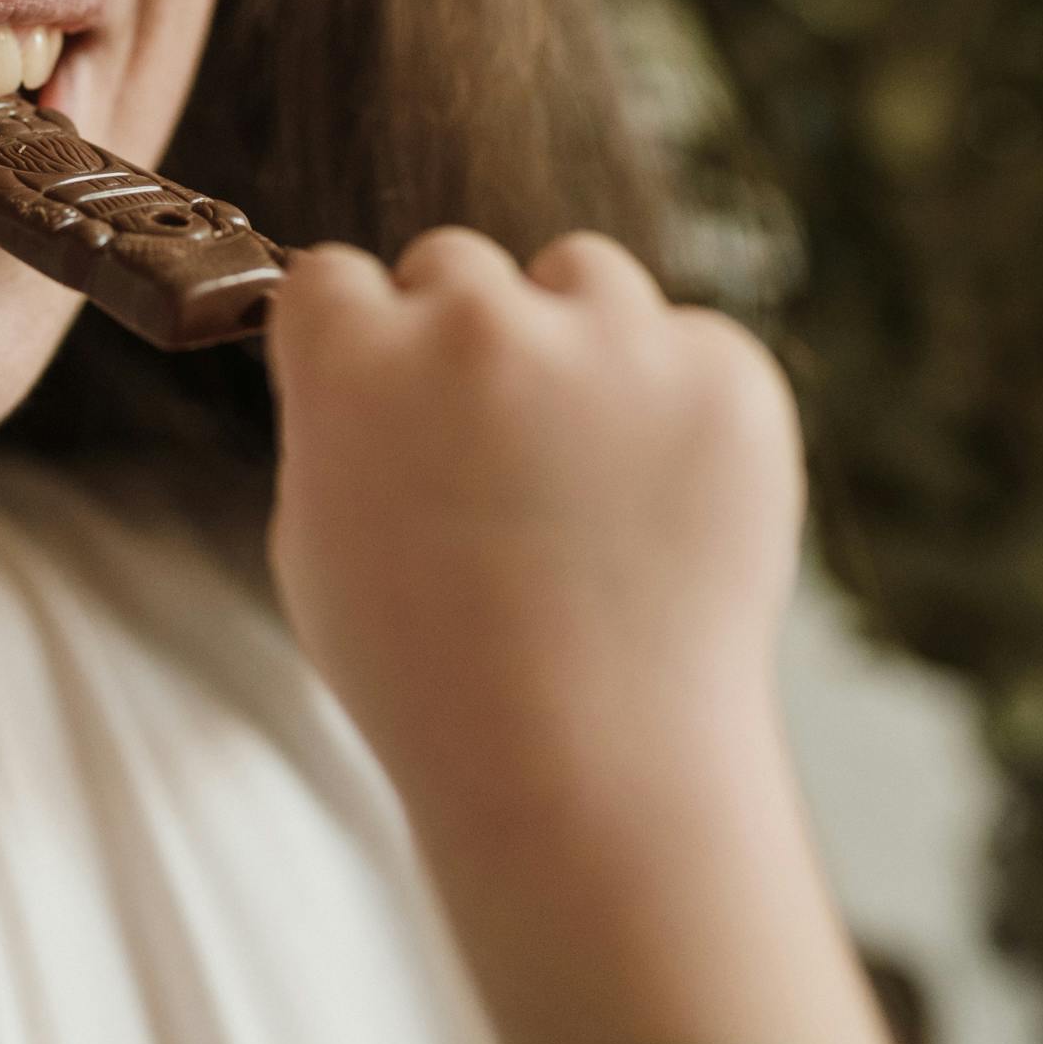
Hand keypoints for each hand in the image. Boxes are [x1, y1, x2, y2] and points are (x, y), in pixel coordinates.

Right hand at [268, 229, 891, 1043]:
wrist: (591, 778)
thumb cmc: (433, 682)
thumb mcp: (317, 544)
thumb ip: (339, 423)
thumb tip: (375, 355)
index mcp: (356, 360)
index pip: (335, 278)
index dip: (356, 344)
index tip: (379, 400)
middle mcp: (479, 327)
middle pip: (453, 265)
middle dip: (460, 341)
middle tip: (486, 457)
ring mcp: (613, 345)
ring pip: (580, 275)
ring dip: (572, 340)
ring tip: (580, 475)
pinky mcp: (725, 376)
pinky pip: (687, 341)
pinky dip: (677, 405)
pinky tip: (659, 507)